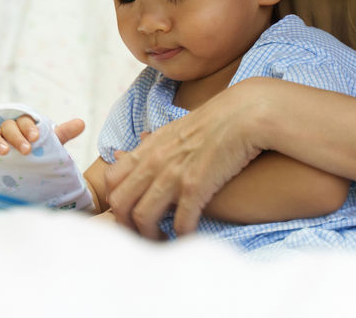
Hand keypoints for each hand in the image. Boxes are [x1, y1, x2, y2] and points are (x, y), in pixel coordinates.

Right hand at [0, 116, 84, 154]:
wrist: (18, 168)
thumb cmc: (33, 151)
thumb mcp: (48, 143)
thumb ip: (63, 133)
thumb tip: (82, 123)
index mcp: (23, 124)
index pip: (24, 120)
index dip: (29, 128)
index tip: (35, 137)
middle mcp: (7, 127)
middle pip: (9, 126)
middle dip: (17, 137)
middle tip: (26, 151)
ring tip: (5, 152)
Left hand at [103, 82, 264, 238]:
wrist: (243, 115)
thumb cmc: (213, 122)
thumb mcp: (173, 129)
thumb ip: (149, 145)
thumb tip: (127, 150)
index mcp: (148, 148)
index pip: (111, 179)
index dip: (115, 201)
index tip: (129, 214)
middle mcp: (154, 161)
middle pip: (120, 202)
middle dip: (126, 226)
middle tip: (141, 236)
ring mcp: (172, 174)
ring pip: (142, 216)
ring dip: (150, 236)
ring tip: (163, 240)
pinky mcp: (195, 186)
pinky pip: (179, 221)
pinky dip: (181, 235)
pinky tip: (188, 237)